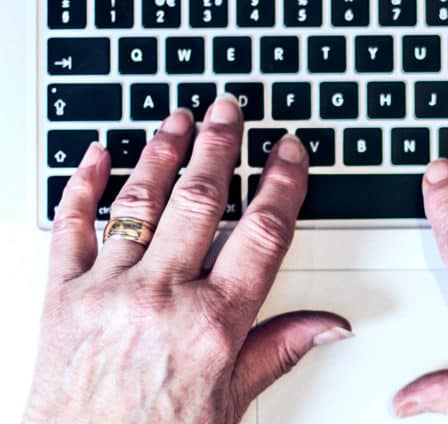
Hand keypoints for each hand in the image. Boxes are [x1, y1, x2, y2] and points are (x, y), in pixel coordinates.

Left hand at [25, 95, 350, 422]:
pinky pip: (70, 227)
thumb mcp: (233, 403)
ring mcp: (108, 292)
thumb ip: (280, 350)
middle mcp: (161, 298)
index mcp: (213, 324)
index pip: (262, 234)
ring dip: (161, 152)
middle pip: (199, 200)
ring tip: (178, 119)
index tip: (288, 153)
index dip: (281, 184)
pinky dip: (82, 185)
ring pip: (139, 203)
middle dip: (219, 146)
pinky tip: (97, 156)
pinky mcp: (61, 296)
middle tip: (230, 110)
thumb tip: (329, 326)